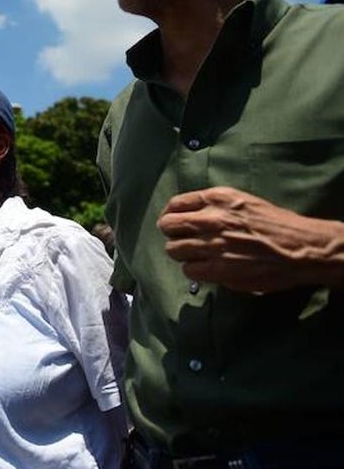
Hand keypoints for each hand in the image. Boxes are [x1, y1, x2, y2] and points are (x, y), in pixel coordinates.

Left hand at [158, 186, 343, 292]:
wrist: (300, 247)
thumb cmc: (274, 223)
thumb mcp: (241, 201)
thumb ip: (213, 206)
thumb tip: (187, 216)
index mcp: (217, 198)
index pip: (175, 204)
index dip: (171, 214)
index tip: (176, 222)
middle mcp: (210, 219)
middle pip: (167, 226)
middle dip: (172, 233)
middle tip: (183, 240)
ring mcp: (213, 245)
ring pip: (173, 250)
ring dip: (182, 253)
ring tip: (197, 255)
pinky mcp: (219, 268)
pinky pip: (189, 270)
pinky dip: (194, 270)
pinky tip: (206, 268)